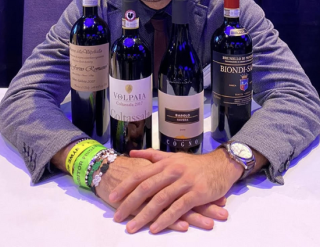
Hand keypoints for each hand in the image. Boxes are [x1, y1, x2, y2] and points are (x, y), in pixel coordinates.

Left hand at [109, 148, 242, 233]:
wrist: (222, 164)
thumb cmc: (195, 164)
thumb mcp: (173, 156)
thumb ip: (153, 155)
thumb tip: (132, 153)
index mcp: (165, 162)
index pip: (141, 174)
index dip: (125, 186)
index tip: (112, 197)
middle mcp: (172, 170)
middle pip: (147, 187)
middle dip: (130, 203)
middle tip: (117, 216)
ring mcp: (185, 181)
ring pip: (160, 199)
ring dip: (144, 215)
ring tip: (132, 227)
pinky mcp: (197, 193)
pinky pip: (178, 208)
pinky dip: (166, 219)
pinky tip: (155, 228)